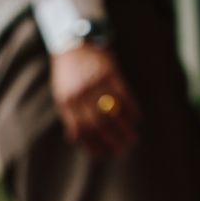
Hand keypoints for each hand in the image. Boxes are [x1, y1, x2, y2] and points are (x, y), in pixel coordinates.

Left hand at [49, 42, 139, 157]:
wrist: (73, 45)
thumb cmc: (68, 74)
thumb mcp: (62, 95)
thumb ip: (69, 116)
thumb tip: (75, 140)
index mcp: (67, 102)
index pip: (81, 129)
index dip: (93, 144)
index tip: (103, 155)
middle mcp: (80, 94)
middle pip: (99, 123)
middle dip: (112, 141)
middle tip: (123, 151)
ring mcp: (95, 83)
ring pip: (113, 112)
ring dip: (125, 128)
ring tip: (133, 139)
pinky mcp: (109, 73)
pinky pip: (124, 95)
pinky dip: (132, 108)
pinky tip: (137, 118)